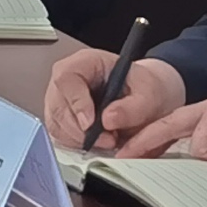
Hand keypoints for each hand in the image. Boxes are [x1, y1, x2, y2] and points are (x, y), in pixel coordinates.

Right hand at [43, 49, 187, 151]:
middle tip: (108, 139)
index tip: (91, 123)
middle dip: (81, 130)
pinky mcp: (61, 119)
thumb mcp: (148, 94)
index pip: (67, 78)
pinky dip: (78, 145)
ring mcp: (61, 100)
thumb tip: (108, 119)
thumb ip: (132, 107)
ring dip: (81, 140)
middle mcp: (68, 80)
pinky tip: (98, 142)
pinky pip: (60, 136)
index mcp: (86, 62)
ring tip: (108, 140)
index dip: (76, 102)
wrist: (145, 98)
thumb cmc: (143, 88)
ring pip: (57, 124)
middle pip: (58, 105)